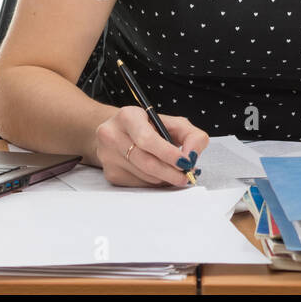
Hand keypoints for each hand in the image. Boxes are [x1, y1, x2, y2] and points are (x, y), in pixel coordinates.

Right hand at [94, 106, 209, 186]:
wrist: (119, 131)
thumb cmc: (148, 127)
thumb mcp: (172, 123)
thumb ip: (191, 136)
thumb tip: (192, 158)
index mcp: (128, 117)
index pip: (147, 139)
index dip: (168, 154)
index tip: (186, 163)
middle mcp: (112, 135)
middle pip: (146, 162)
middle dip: (171, 172)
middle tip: (186, 176)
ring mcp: (108, 156)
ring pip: (145, 176)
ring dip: (164, 178)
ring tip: (173, 172)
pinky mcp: (111, 174)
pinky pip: (139, 185)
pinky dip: (154, 182)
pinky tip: (157, 173)